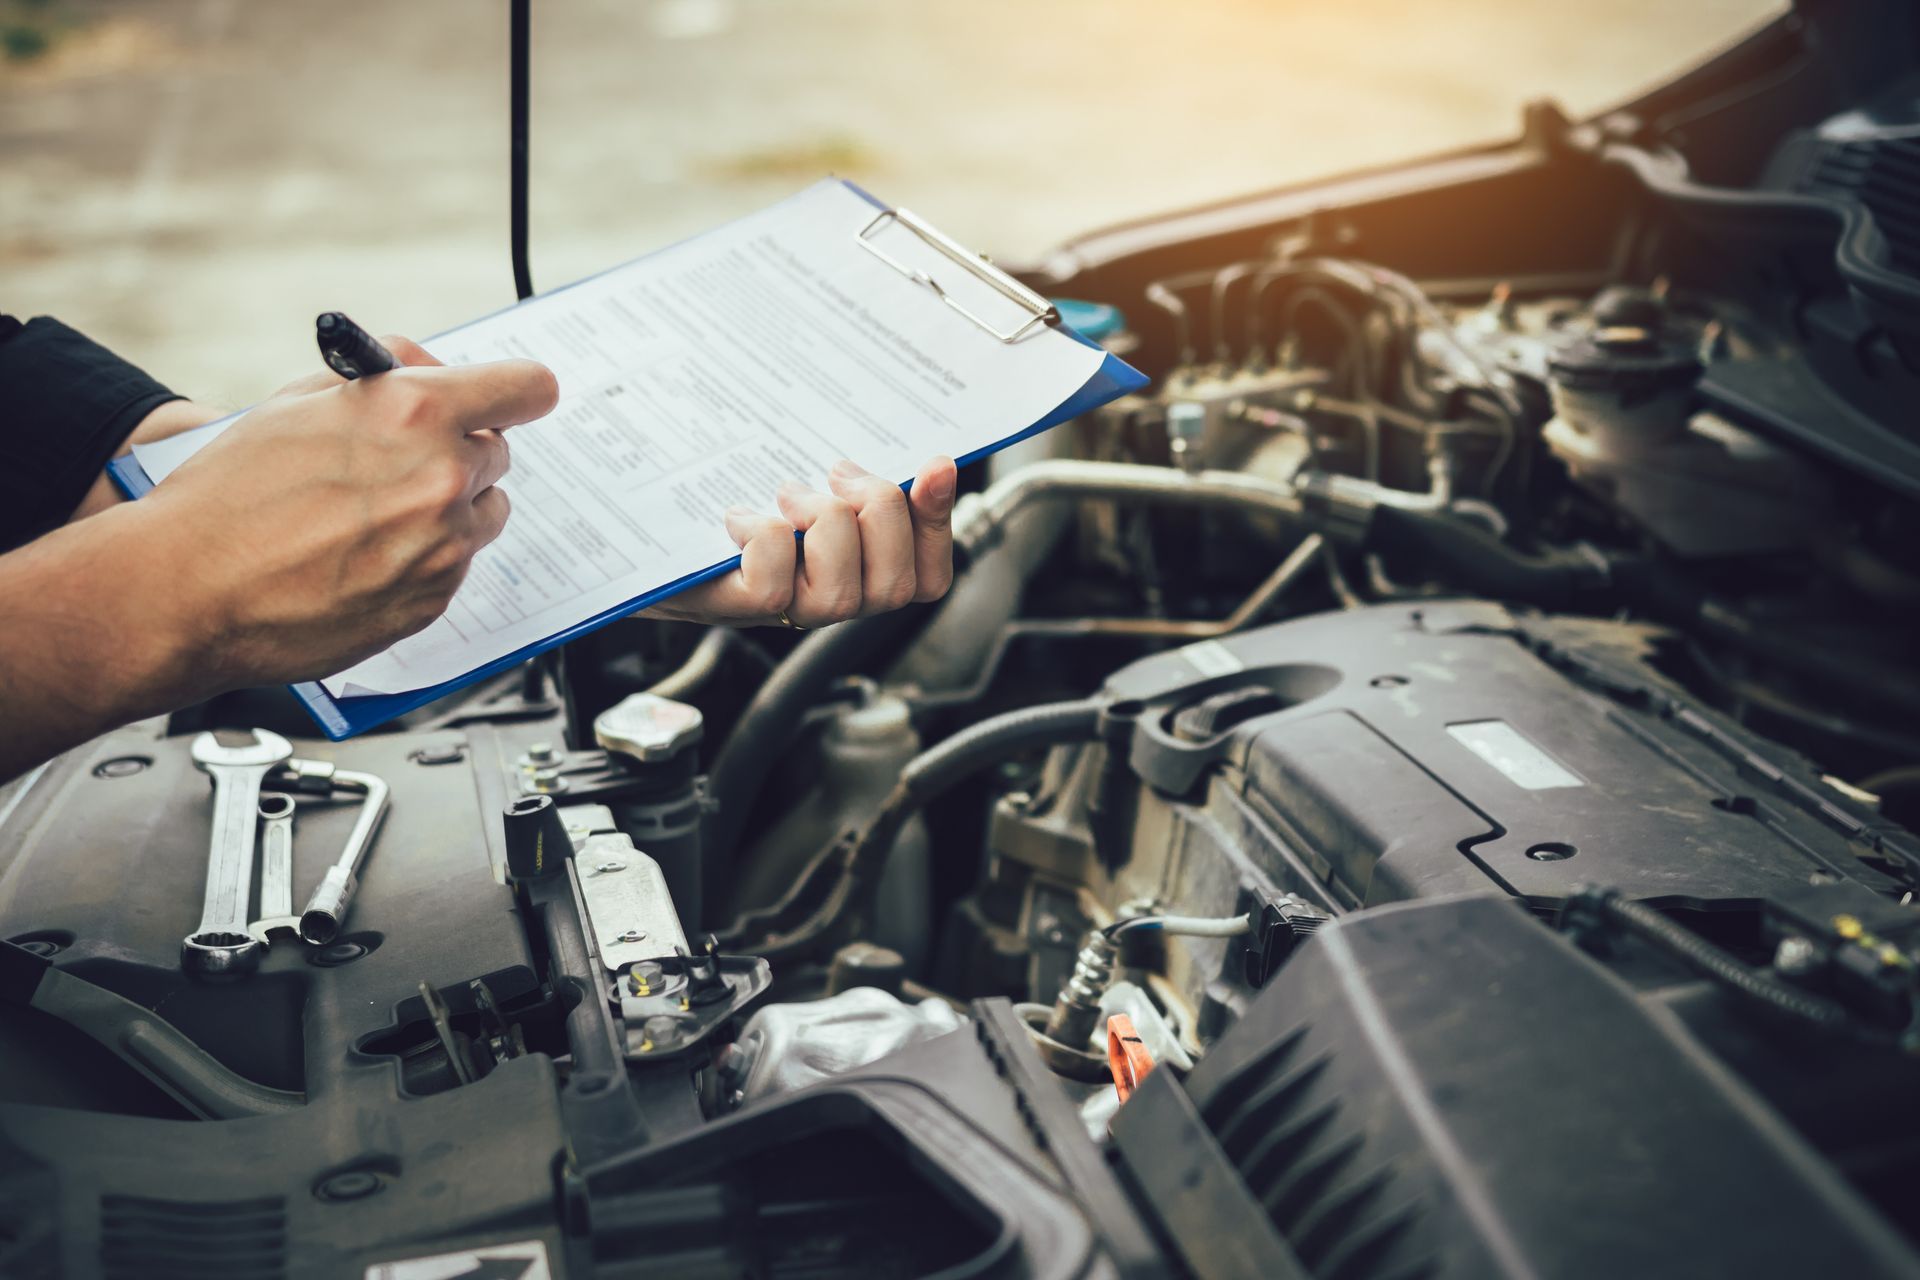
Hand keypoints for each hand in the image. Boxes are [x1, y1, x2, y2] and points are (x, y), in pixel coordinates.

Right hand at [132, 338, 557, 687]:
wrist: (187, 589)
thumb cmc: (229, 493)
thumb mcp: (297, 401)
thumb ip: (381, 377)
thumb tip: (428, 368)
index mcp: (415, 411)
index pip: (522, 388)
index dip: (519, 392)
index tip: (517, 398)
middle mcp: (442, 475)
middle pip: (497, 453)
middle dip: (459, 451)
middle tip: (404, 461)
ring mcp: (444, 544)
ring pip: (483, 512)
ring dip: (450, 508)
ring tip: (376, 515)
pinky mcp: (436, 598)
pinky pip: (455, 564)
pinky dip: (424, 557)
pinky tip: (363, 558)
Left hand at [642, 456, 958, 627]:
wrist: (637, 525)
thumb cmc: (723, 499)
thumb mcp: (805, 478)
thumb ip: (865, 479)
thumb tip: (939, 463)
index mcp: (856, 570)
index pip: (930, 575)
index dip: (938, 524)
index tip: (932, 465)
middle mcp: (826, 599)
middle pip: (896, 585)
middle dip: (879, 513)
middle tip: (835, 474)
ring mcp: (783, 611)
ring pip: (842, 594)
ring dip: (822, 525)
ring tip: (786, 494)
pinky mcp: (738, 607)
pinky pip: (777, 585)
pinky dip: (763, 535)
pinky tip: (739, 517)